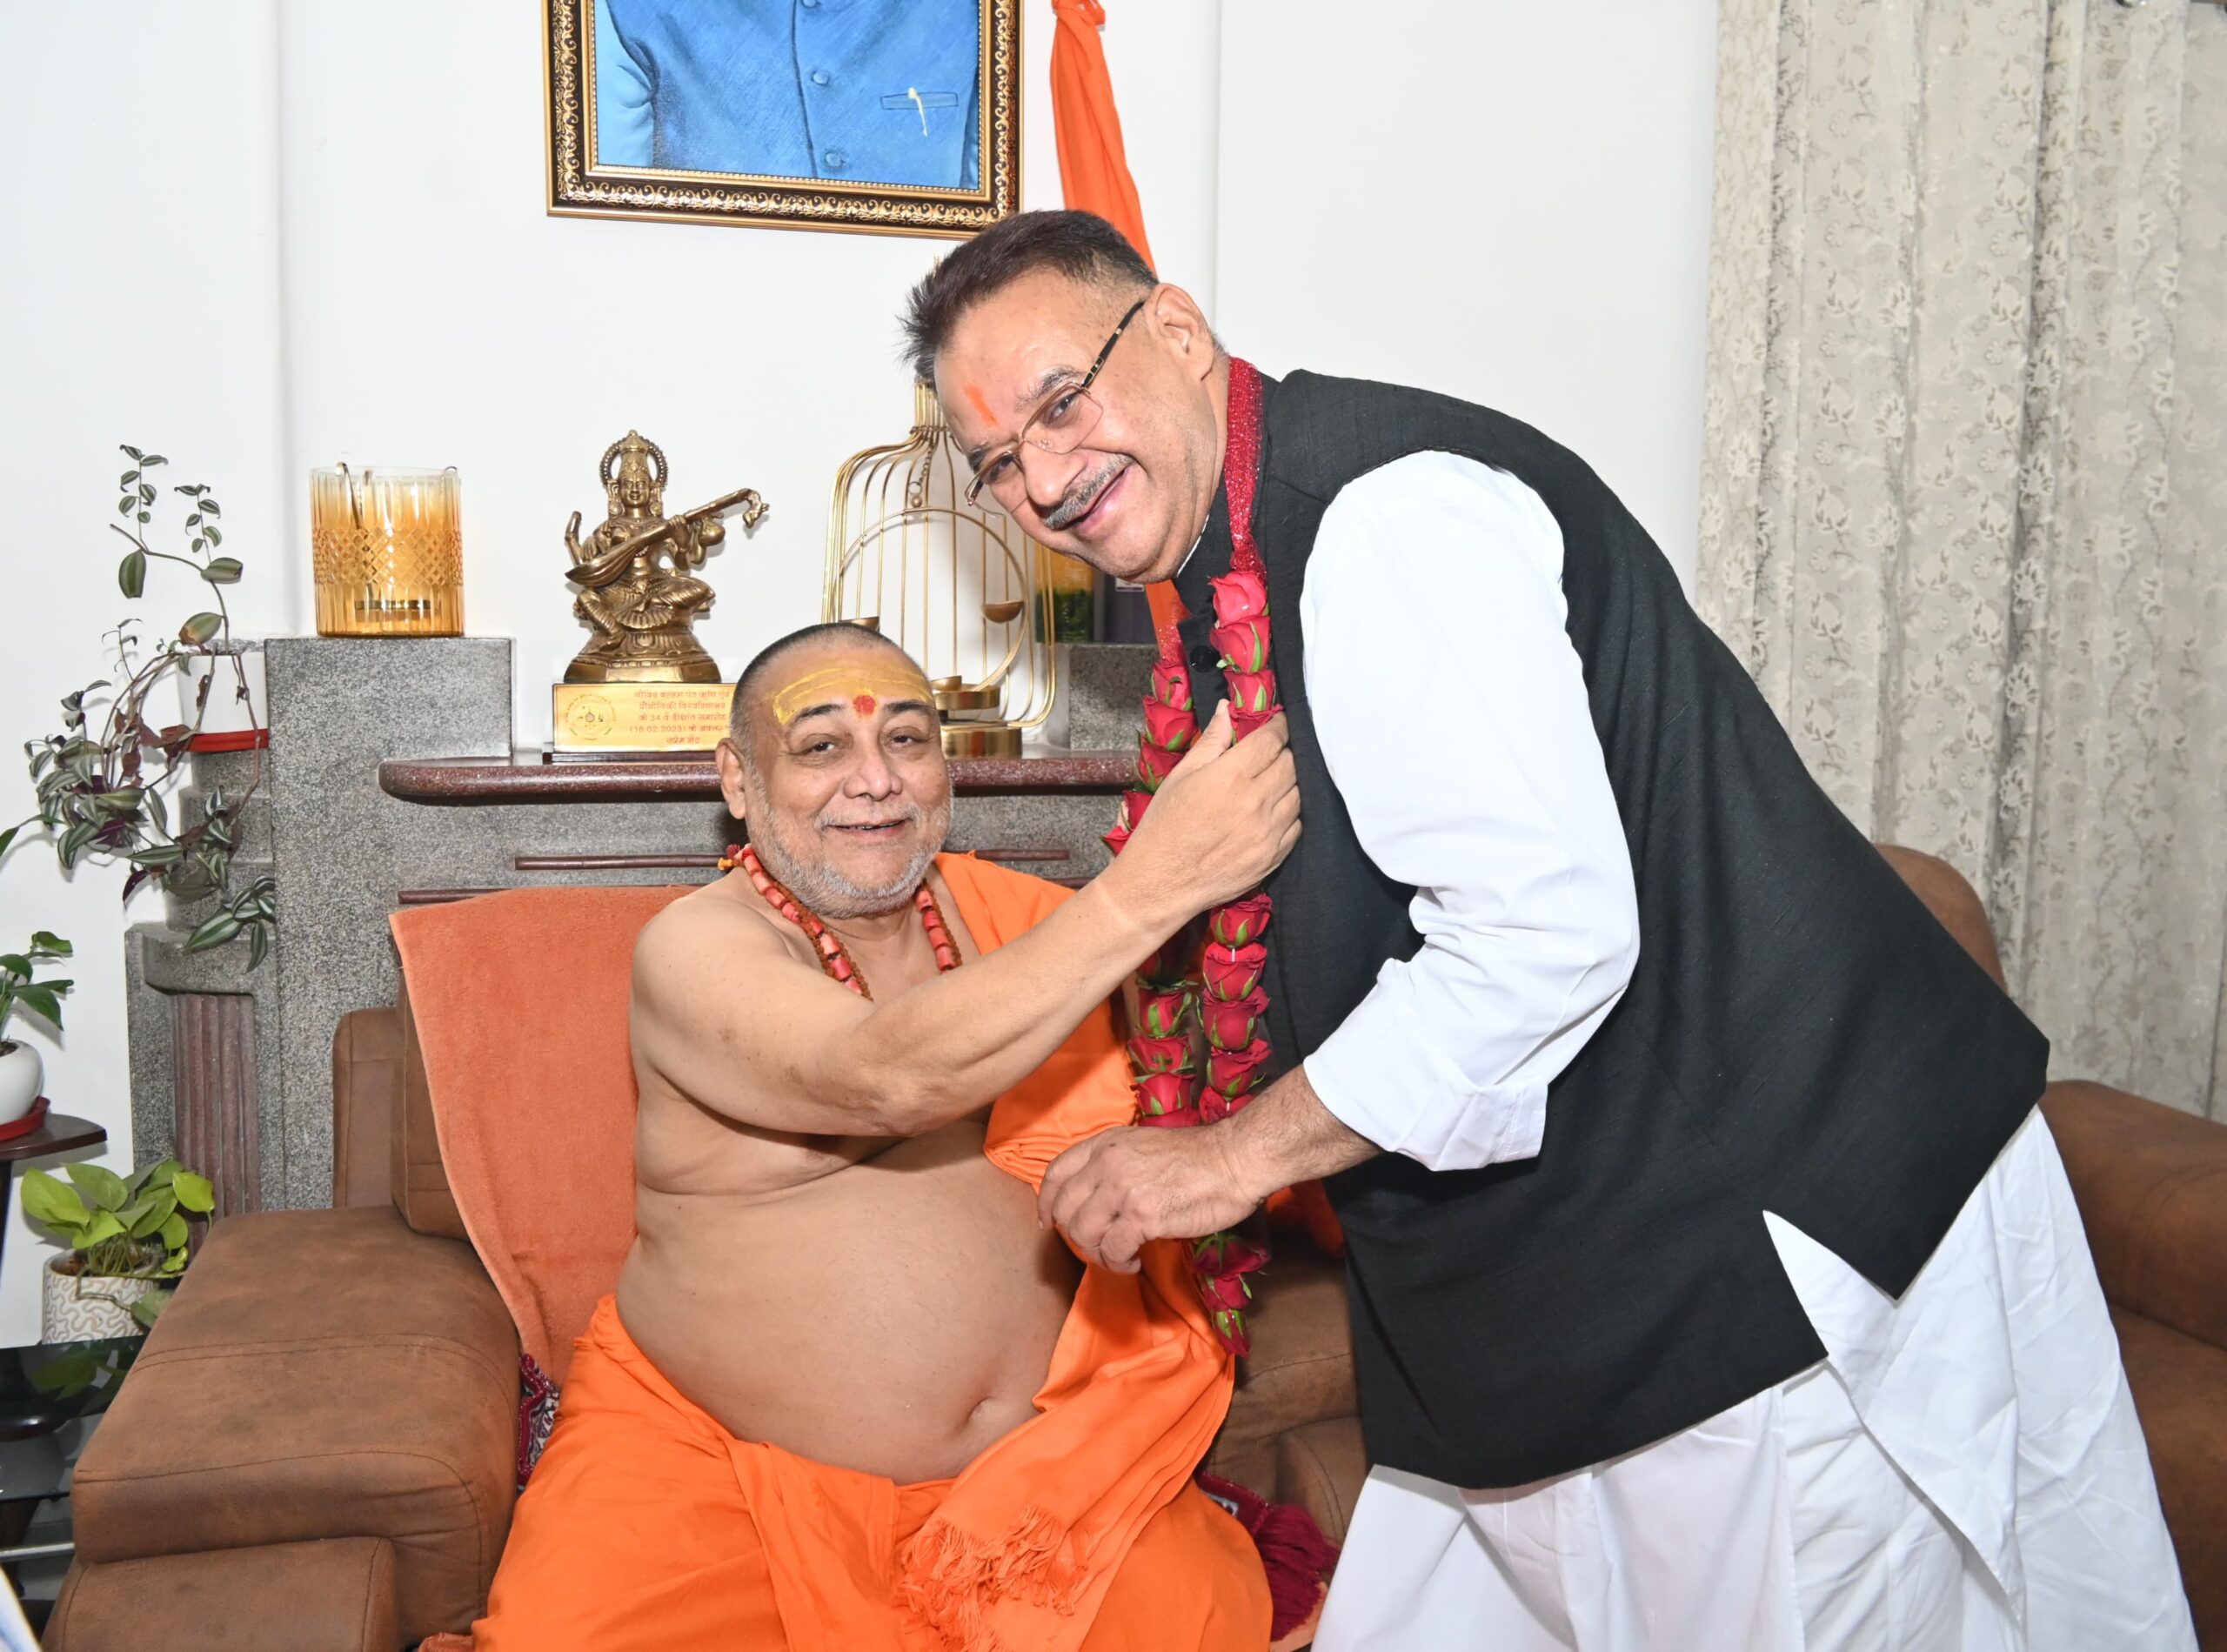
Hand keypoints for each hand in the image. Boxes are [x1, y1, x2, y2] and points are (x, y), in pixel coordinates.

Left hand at [1037, 1124, 1264, 1272]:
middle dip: (1075, 1236)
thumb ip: (1115, 1165)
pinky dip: (1119, 1263)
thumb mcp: (1144, 1146)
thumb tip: (1097, 1198)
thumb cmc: (1198, 1157)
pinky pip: (1112, 1251)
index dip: (1047, 1203)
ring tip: (1121, 1256)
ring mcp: (1123, 1189)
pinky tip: (1135, 1261)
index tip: (1049, 1223)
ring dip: (1099, 1253)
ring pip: (1084, 1233)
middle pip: (1065, 1209)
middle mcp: (1108, 1163)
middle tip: (1097, 1246)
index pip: (1056, 1173)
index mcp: (1106, 1144)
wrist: (1235, 1160)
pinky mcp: (1143, 1215)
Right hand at [1111, 706, 1300, 929]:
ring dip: (1290, 782)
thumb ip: (1211, 741)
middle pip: (1292, 763)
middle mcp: (1256, 801)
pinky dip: (1290, 813)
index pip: (1272, 740)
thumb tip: (1226, 709)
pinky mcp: (1274, 856)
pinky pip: (1297, 825)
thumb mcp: (1181, 776)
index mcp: (1231, 776)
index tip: (1277, 725)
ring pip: (1300, 793)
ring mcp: (1269, 831)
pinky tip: (1273, 810)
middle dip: (1285, 752)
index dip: (1278, 727)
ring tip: (1273, 781)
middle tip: (1273, 753)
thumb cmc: (1165, 825)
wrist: (1161, 881)